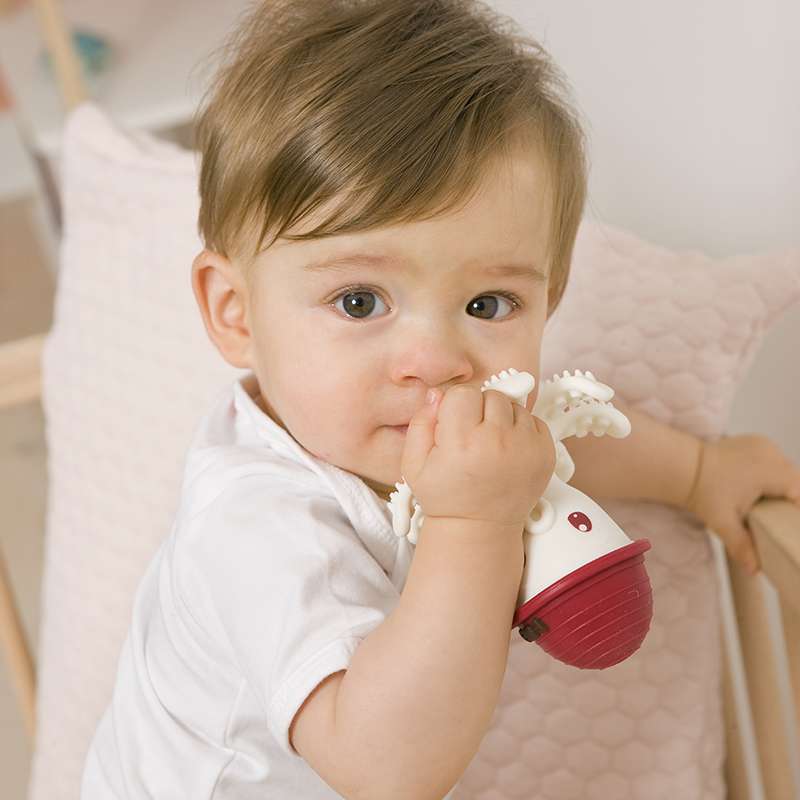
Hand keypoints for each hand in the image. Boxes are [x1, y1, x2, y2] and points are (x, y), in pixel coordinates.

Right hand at [400, 385, 555, 530]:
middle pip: (490, 395)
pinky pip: (534, 420)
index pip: (462, 393)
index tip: (455, 426)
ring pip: (514, 406)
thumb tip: (438, 394)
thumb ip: (421, 421)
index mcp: (462, 442)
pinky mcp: (547, 453)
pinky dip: (521, 429)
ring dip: (502, 419)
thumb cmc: (446, 496)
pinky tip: (508, 450)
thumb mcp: (414, 463)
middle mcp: (498, 441)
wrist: (480, 529)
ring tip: (491, 445)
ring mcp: (527, 447)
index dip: (455, 407)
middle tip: (473, 437)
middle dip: (480, 411)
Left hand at [686, 434, 799, 574]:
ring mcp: (762, 444)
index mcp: (769, 471)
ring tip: (770, 502)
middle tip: (781, 516)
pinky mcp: (755, 441)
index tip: (790, 523)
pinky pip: (773, 458)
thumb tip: (754, 570)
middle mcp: (770, 453)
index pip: (799, 491)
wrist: (682, 467)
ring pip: (785, 467)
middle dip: (790, 497)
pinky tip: (761, 485)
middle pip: (794, 479)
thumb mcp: (722, 522)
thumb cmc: (702, 492)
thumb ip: (741, 545)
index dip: (797, 508)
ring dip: (782, 483)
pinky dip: (772, 470)